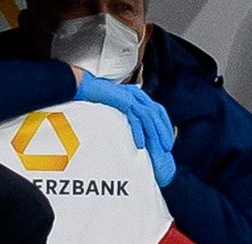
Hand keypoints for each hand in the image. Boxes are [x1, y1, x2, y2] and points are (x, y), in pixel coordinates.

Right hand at [74, 70, 176, 186]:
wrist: (83, 87)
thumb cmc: (96, 98)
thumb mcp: (116, 105)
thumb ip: (126, 111)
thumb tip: (131, 124)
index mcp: (137, 94)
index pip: (157, 109)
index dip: (164, 124)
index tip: (166, 137)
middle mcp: (137, 94)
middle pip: (157, 113)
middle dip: (164, 130)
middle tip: (168, 146)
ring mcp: (131, 97)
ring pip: (149, 117)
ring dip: (155, 134)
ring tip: (159, 148)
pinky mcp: (123, 102)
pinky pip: (135, 119)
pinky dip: (139, 132)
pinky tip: (141, 144)